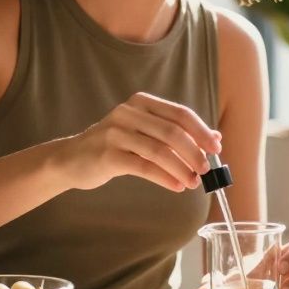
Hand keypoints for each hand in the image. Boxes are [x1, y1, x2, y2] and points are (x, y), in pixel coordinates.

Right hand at [56, 92, 221, 191]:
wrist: (72, 159)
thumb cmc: (115, 146)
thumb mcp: (145, 132)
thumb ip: (176, 132)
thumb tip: (215, 138)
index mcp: (142, 102)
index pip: (180, 114)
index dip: (201, 131)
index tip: (216, 148)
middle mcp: (128, 112)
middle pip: (172, 132)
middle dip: (194, 152)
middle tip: (205, 170)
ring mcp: (116, 132)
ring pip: (159, 150)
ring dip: (181, 168)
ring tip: (192, 183)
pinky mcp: (107, 154)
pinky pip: (143, 166)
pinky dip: (164, 177)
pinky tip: (176, 186)